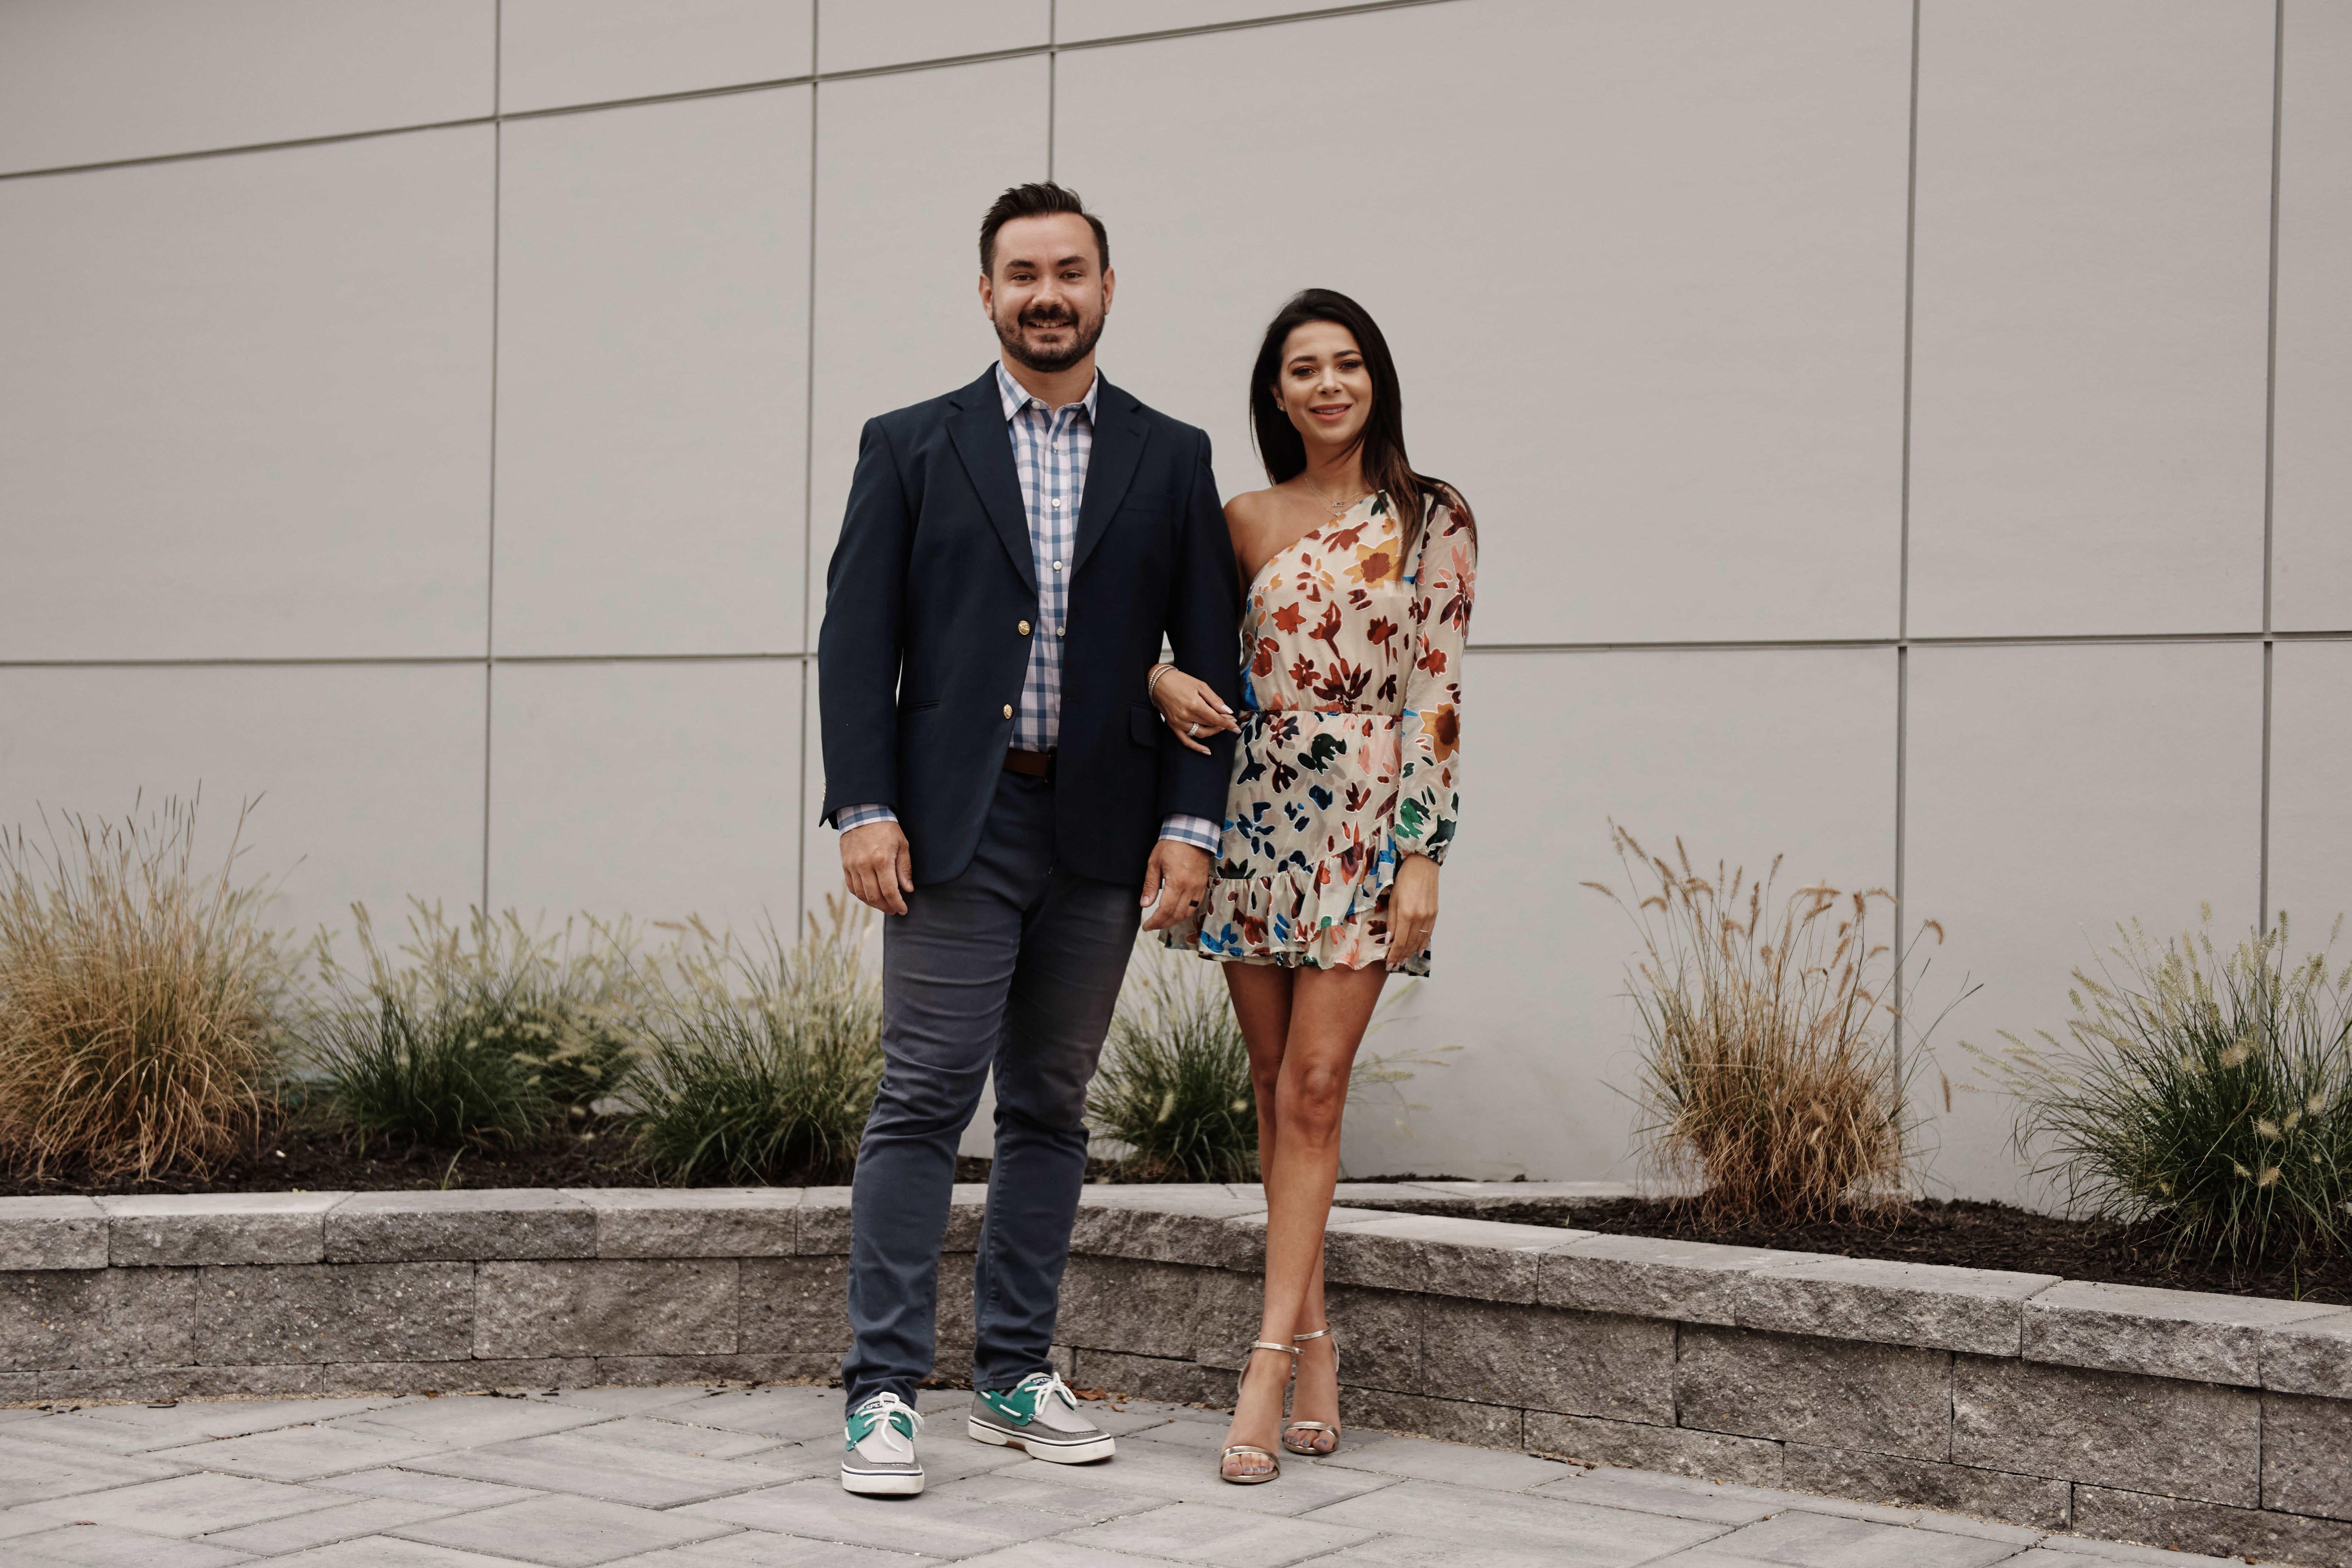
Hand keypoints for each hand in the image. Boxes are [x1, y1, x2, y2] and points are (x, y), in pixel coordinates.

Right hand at [841, 820, 913, 914]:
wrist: (863, 814)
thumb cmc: (886, 829)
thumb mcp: (902, 845)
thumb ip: (904, 868)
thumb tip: (907, 889)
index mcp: (882, 860)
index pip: (889, 891)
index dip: (897, 904)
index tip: (903, 910)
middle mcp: (865, 865)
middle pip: (874, 896)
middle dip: (886, 907)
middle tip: (894, 910)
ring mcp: (853, 866)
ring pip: (862, 894)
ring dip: (874, 904)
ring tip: (884, 905)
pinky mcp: (845, 865)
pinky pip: (852, 887)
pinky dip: (861, 896)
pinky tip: (870, 897)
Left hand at [1139, 840, 1211, 932]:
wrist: (1192, 834)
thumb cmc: (1171, 846)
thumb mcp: (1154, 863)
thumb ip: (1150, 885)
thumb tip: (1144, 904)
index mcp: (1177, 882)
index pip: (1166, 910)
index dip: (1155, 921)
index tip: (1146, 926)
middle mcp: (1190, 888)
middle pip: (1177, 915)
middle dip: (1163, 924)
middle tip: (1152, 926)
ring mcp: (1199, 888)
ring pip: (1188, 913)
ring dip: (1174, 921)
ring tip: (1162, 922)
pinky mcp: (1203, 886)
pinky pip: (1195, 906)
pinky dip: (1185, 913)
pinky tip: (1176, 914)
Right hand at [1150, 666, 1239, 755]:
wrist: (1158, 681)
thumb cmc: (1179, 680)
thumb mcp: (1200, 685)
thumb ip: (1214, 699)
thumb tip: (1227, 711)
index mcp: (1194, 705)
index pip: (1216, 719)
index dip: (1228, 723)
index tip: (1236, 726)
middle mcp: (1186, 716)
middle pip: (1210, 725)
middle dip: (1222, 724)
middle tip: (1230, 720)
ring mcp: (1179, 723)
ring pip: (1201, 733)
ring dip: (1213, 732)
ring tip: (1220, 727)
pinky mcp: (1173, 726)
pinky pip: (1186, 740)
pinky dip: (1196, 747)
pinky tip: (1206, 751)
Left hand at [1387, 853, 1438, 970]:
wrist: (1423, 865)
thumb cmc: (1403, 879)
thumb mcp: (1392, 898)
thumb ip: (1391, 921)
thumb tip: (1389, 940)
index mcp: (1406, 914)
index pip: (1400, 942)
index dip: (1394, 955)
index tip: (1389, 965)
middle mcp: (1419, 918)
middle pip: (1410, 944)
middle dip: (1401, 957)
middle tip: (1394, 967)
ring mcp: (1429, 916)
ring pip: (1420, 940)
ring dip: (1411, 952)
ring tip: (1403, 961)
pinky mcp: (1435, 913)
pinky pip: (1428, 933)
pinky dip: (1423, 943)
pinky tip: (1418, 950)